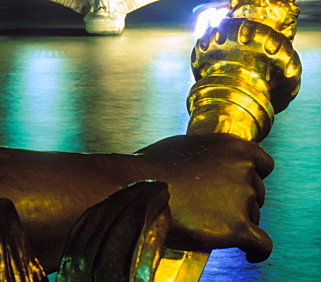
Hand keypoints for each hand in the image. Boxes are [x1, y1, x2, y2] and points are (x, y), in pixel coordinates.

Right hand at [134, 134, 272, 261]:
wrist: (137, 189)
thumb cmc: (151, 168)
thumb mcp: (183, 147)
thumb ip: (206, 155)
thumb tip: (207, 165)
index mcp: (231, 146)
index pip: (263, 164)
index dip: (253, 176)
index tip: (243, 184)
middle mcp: (242, 169)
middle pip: (257, 192)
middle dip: (240, 201)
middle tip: (215, 207)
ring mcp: (242, 198)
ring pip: (254, 217)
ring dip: (237, 222)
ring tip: (210, 224)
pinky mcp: (238, 227)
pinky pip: (262, 244)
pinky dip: (258, 250)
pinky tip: (250, 253)